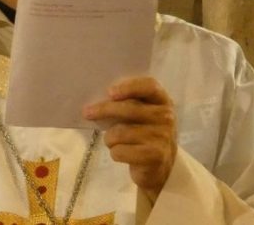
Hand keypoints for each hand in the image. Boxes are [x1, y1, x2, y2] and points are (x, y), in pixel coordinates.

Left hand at [84, 76, 177, 200]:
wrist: (161, 166)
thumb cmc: (146, 135)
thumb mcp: (145, 115)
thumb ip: (130, 104)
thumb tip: (99, 100)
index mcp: (163, 101)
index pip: (149, 86)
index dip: (129, 86)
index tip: (110, 92)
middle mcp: (166, 117)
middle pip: (129, 108)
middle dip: (104, 110)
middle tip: (87, 112)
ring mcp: (161, 137)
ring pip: (120, 132)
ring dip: (109, 138)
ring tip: (113, 141)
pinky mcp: (154, 156)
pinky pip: (120, 151)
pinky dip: (115, 153)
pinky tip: (121, 153)